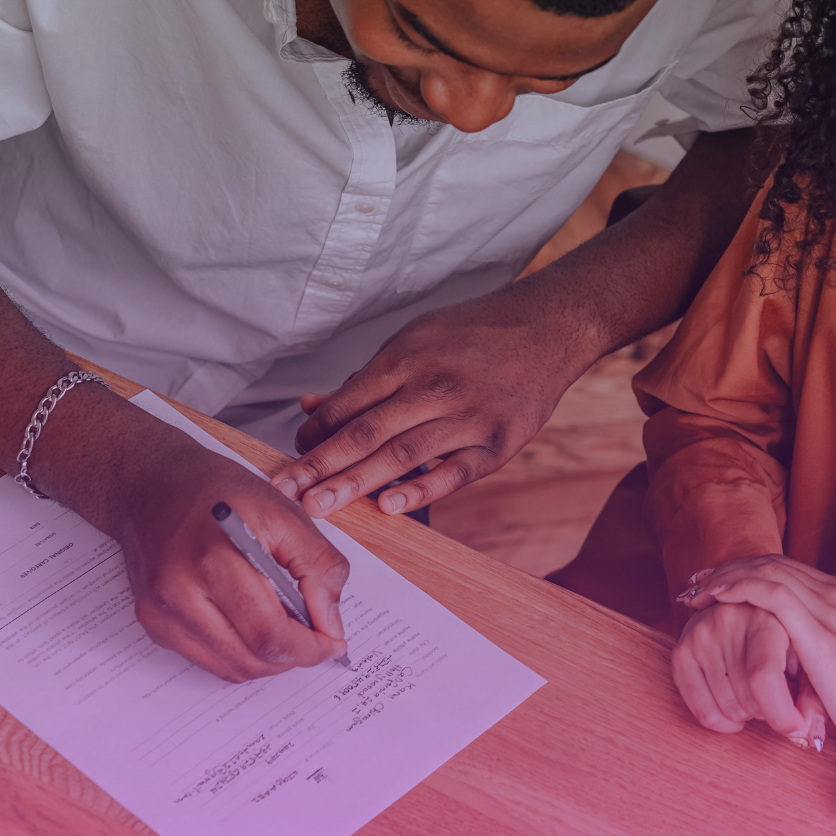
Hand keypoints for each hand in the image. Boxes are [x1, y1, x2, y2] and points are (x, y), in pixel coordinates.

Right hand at [111, 447, 350, 682]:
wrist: (152, 484)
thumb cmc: (220, 491)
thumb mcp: (285, 513)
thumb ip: (319, 567)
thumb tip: (331, 626)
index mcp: (215, 560)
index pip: (269, 634)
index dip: (309, 649)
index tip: (333, 644)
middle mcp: (179, 593)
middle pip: (249, 659)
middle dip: (292, 657)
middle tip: (315, 638)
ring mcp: (159, 613)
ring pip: (228, 668)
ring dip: (267, 660)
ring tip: (286, 628)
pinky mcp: (152, 622)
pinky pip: (206, 659)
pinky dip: (239, 652)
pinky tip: (253, 623)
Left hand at [271, 292, 588, 516]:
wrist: (550, 327)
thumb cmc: (476, 334)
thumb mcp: (416, 339)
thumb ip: (368, 379)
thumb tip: (313, 408)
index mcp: (407, 357)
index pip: (348, 403)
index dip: (315, 434)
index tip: (291, 458)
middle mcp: (435, 385)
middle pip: (366, 432)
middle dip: (320, 466)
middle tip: (286, 494)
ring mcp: (468, 415)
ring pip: (403, 454)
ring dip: (357, 483)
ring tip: (321, 507)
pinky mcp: (498, 442)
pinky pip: (455, 471)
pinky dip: (422, 489)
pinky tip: (390, 507)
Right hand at [672, 600, 829, 749]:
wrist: (744, 609)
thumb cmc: (785, 639)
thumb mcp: (808, 657)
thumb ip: (814, 696)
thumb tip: (808, 734)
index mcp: (767, 617)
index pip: (763, 677)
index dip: (781, 714)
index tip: (797, 730)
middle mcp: (728, 620)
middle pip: (747, 700)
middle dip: (768, 712)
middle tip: (775, 696)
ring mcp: (700, 635)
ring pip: (727, 709)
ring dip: (746, 714)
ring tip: (754, 693)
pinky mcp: (681, 651)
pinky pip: (701, 711)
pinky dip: (721, 722)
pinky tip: (734, 709)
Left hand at [679, 557, 835, 756]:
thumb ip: (819, 653)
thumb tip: (788, 664)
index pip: (787, 571)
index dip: (748, 572)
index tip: (718, 583)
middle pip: (774, 564)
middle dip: (731, 569)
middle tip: (697, 580)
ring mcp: (830, 608)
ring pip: (768, 572)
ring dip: (727, 577)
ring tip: (697, 590)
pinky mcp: (821, 632)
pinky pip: (772, 594)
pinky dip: (740, 589)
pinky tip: (717, 597)